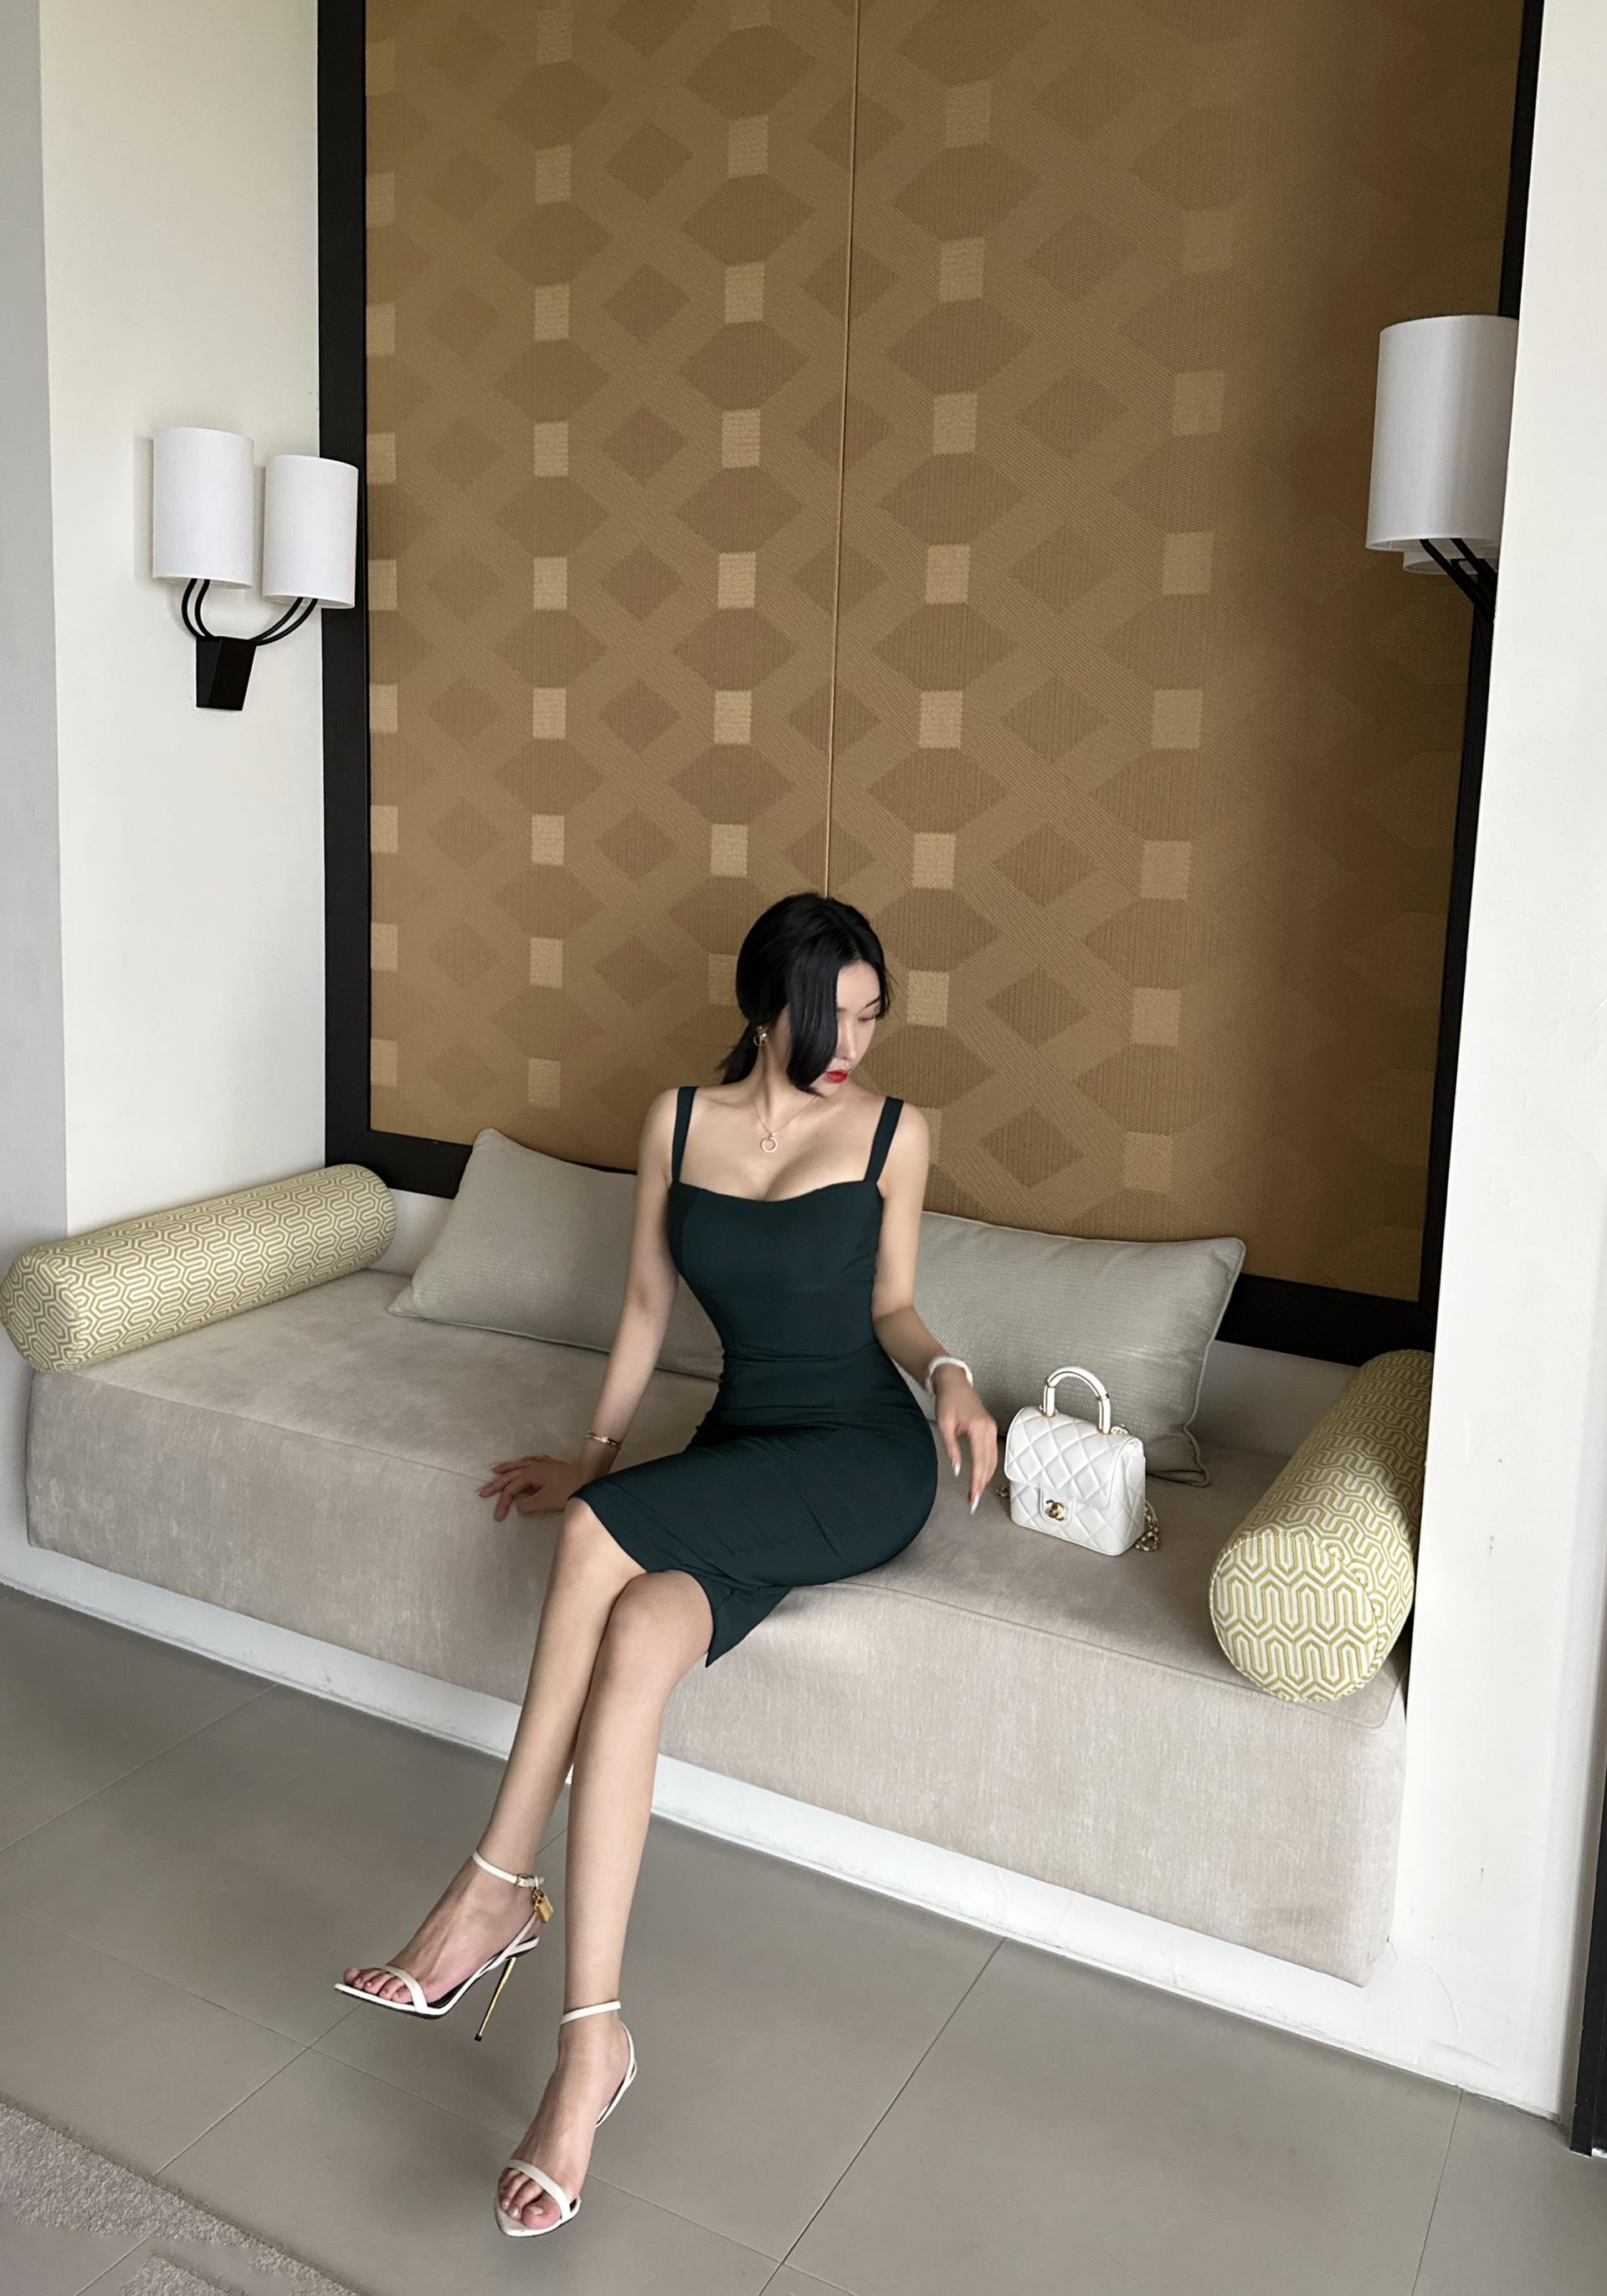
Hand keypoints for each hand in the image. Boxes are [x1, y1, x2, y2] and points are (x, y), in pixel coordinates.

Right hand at [479, 1453, 584, 1519]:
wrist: (588, 1477)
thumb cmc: (567, 1489)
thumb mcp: (546, 1501)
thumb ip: (528, 1504)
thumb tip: (519, 1505)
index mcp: (530, 1474)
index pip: (511, 1490)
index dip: (502, 1503)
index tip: (498, 1517)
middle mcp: (534, 1467)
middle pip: (511, 1476)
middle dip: (496, 1484)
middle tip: (483, 1492)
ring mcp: (543, 1464)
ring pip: (520, 1465)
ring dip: (507, 1468)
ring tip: (495, 1469)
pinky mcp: (551, 1466)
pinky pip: (533, 1461)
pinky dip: (525, 1461)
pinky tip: (524, 1461)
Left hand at [934, 1369, 997, 1513]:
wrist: (954, 1383)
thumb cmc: (948, 1400)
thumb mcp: (945, 1424)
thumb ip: (951, 1448)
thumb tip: (957, 1469)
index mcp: (978, 1428)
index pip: (980, 1461)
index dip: (977, 1481)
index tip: (973, 1495)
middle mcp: (988, 1429)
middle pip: (989, 1463)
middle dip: (982, 1484)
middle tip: (973, 1500)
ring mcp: (991, 1428)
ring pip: (993, 1459)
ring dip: (986, 1477)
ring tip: (976, 1493)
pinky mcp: (989, 1429)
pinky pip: (992, 1452)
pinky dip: (988, 1466)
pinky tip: (982, 1476)